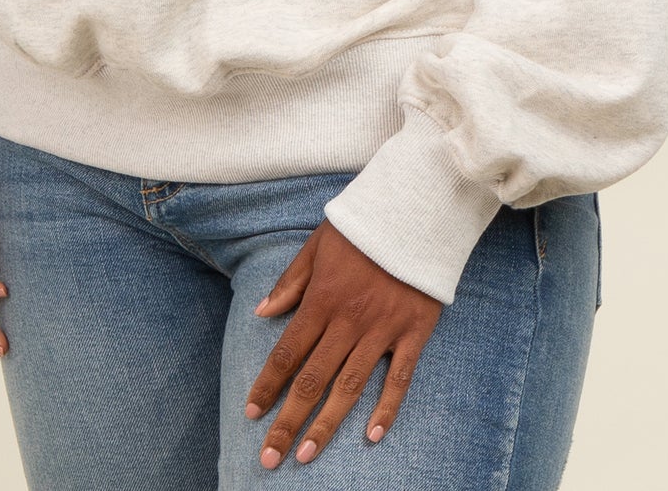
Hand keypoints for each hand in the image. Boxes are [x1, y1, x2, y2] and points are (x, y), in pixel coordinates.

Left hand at [243, 218, 441, 467]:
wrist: (417, 210)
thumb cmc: (363, 225)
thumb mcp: (318, 244)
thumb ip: (291, 281)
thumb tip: (262, 312)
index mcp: (323, 298)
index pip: (287, 352)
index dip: (267, 385)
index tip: (251, 414)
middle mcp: (348, 320)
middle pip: (312, 379)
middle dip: (287, 421)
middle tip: (268, 458)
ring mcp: (382, 329)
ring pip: (349, 387)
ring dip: (325, 425)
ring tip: (305, 456)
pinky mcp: (413, 332)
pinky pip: (399, 378)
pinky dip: (386, 409)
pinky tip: (371, 436)